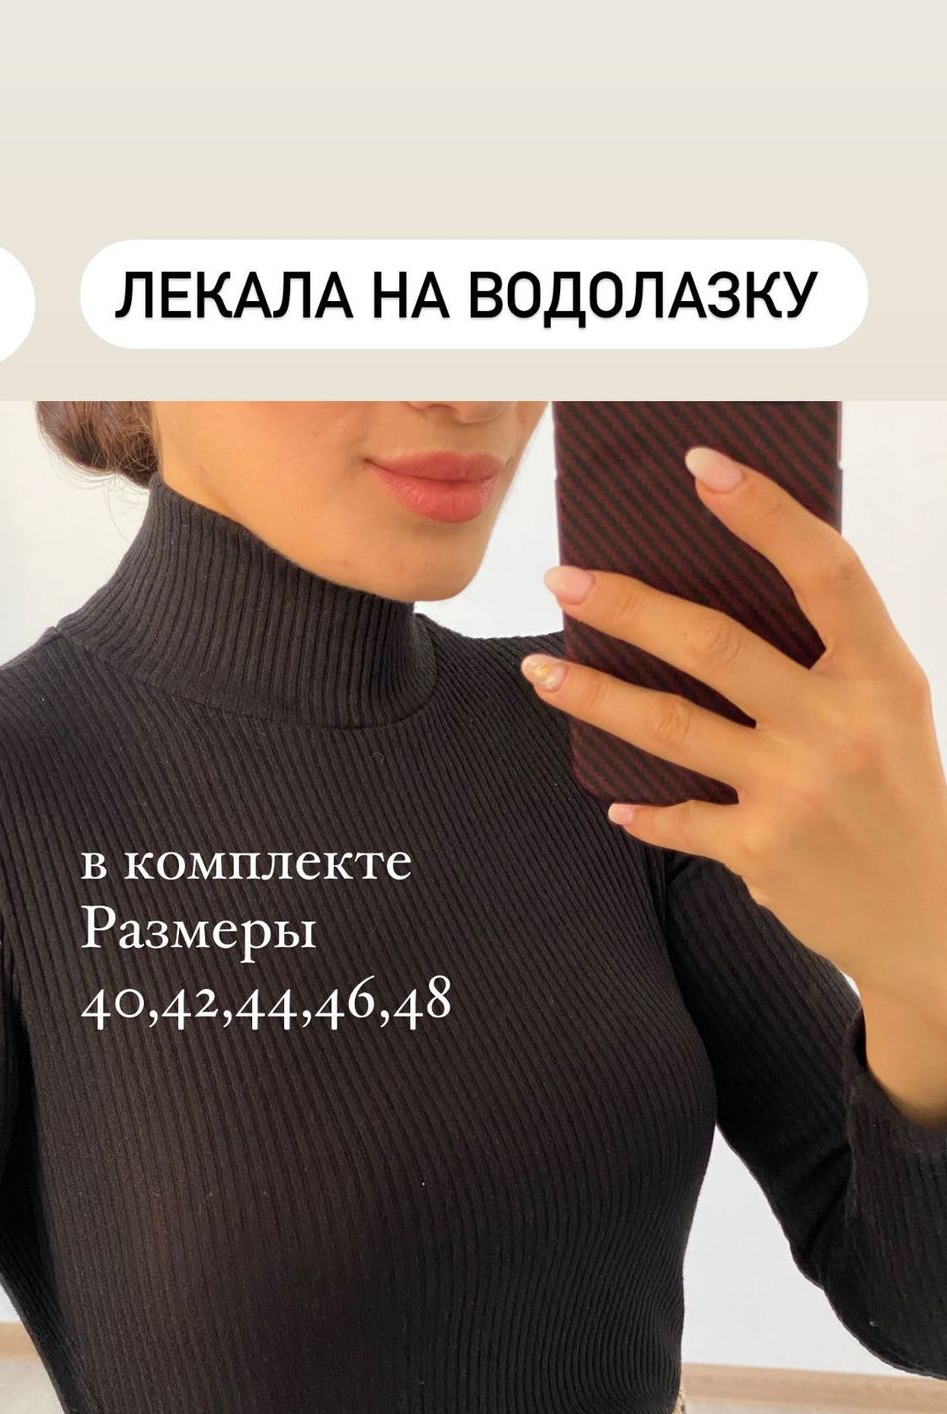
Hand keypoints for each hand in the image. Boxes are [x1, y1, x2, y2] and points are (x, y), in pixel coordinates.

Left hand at [522, 445, 946, 1011]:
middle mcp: (838, 725)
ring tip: (539, 669)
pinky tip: (615, 801)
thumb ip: (825, 656)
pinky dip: (644, 810)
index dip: (765, 513)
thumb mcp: (888, 709)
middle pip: (714, 645)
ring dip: (594, 694)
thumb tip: (720, 591)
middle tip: (563, 577)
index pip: (824, 572)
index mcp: (879, 675)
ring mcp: (795, 789)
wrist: (927, 914)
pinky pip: (679, 817)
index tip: (703, 467)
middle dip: (626, 606)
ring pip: (671, 725)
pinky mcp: (761, 849)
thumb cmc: (897, 794)